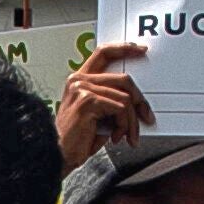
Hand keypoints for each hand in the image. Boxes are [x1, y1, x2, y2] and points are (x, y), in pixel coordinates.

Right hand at [54, 44, 151, 168]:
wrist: (58, 155)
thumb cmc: (76, 139)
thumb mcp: (97, 114)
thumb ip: (111, 100)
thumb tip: (138, 101)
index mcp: (79, 80)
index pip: (103, 53)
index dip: (123, 48)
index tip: (140, 50)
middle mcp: (78, 80)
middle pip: (123, 79)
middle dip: (140, 101)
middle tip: (146, 117)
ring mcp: (82, 89)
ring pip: (125, 98)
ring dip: (131, 121)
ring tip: (128, 136)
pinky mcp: (87, 101)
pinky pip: (120, 109)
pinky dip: (124, 125)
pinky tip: (115, 137)